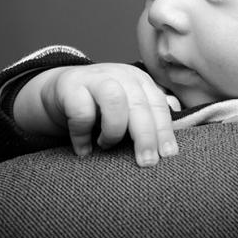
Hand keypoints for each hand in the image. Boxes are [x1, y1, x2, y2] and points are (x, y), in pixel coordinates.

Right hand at [16, 63, 178, 166]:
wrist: (59, 90)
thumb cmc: (99, 104)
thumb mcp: (127, 104)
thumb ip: (149, 109)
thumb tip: (177, 111)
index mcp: (138, 80)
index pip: (157, 104)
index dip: (165, 130)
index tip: (169, 154)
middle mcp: (120, 75)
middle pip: (140, 104)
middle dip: (146, 135)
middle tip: (147, 162)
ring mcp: (95, 78)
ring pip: (114, 99)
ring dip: (114, 129)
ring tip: (107, 146)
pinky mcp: (70, 86)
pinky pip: (81, 112)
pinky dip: (83, 135)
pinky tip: (84, 150)